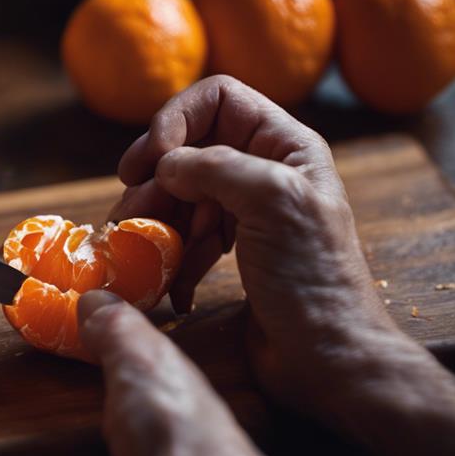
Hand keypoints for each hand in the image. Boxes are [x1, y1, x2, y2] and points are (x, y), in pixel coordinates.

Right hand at [110, 75, 454, 455]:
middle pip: (188, 150)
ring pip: (180, 197)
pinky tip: (167, 286)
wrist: (327, 355)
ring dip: (153, 224)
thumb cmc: (313, 277)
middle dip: (153, 182)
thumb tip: (163, 163)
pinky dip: (170, 259)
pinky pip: (187, 238)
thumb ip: (215, 168)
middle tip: (127, 217)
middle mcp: (263, 171)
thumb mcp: (273, 203)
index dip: (175, 119)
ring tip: (133, 255)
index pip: (217, 99)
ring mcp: (246, 211)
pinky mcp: (233, 251)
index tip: (148, 161)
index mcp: (283, 146)